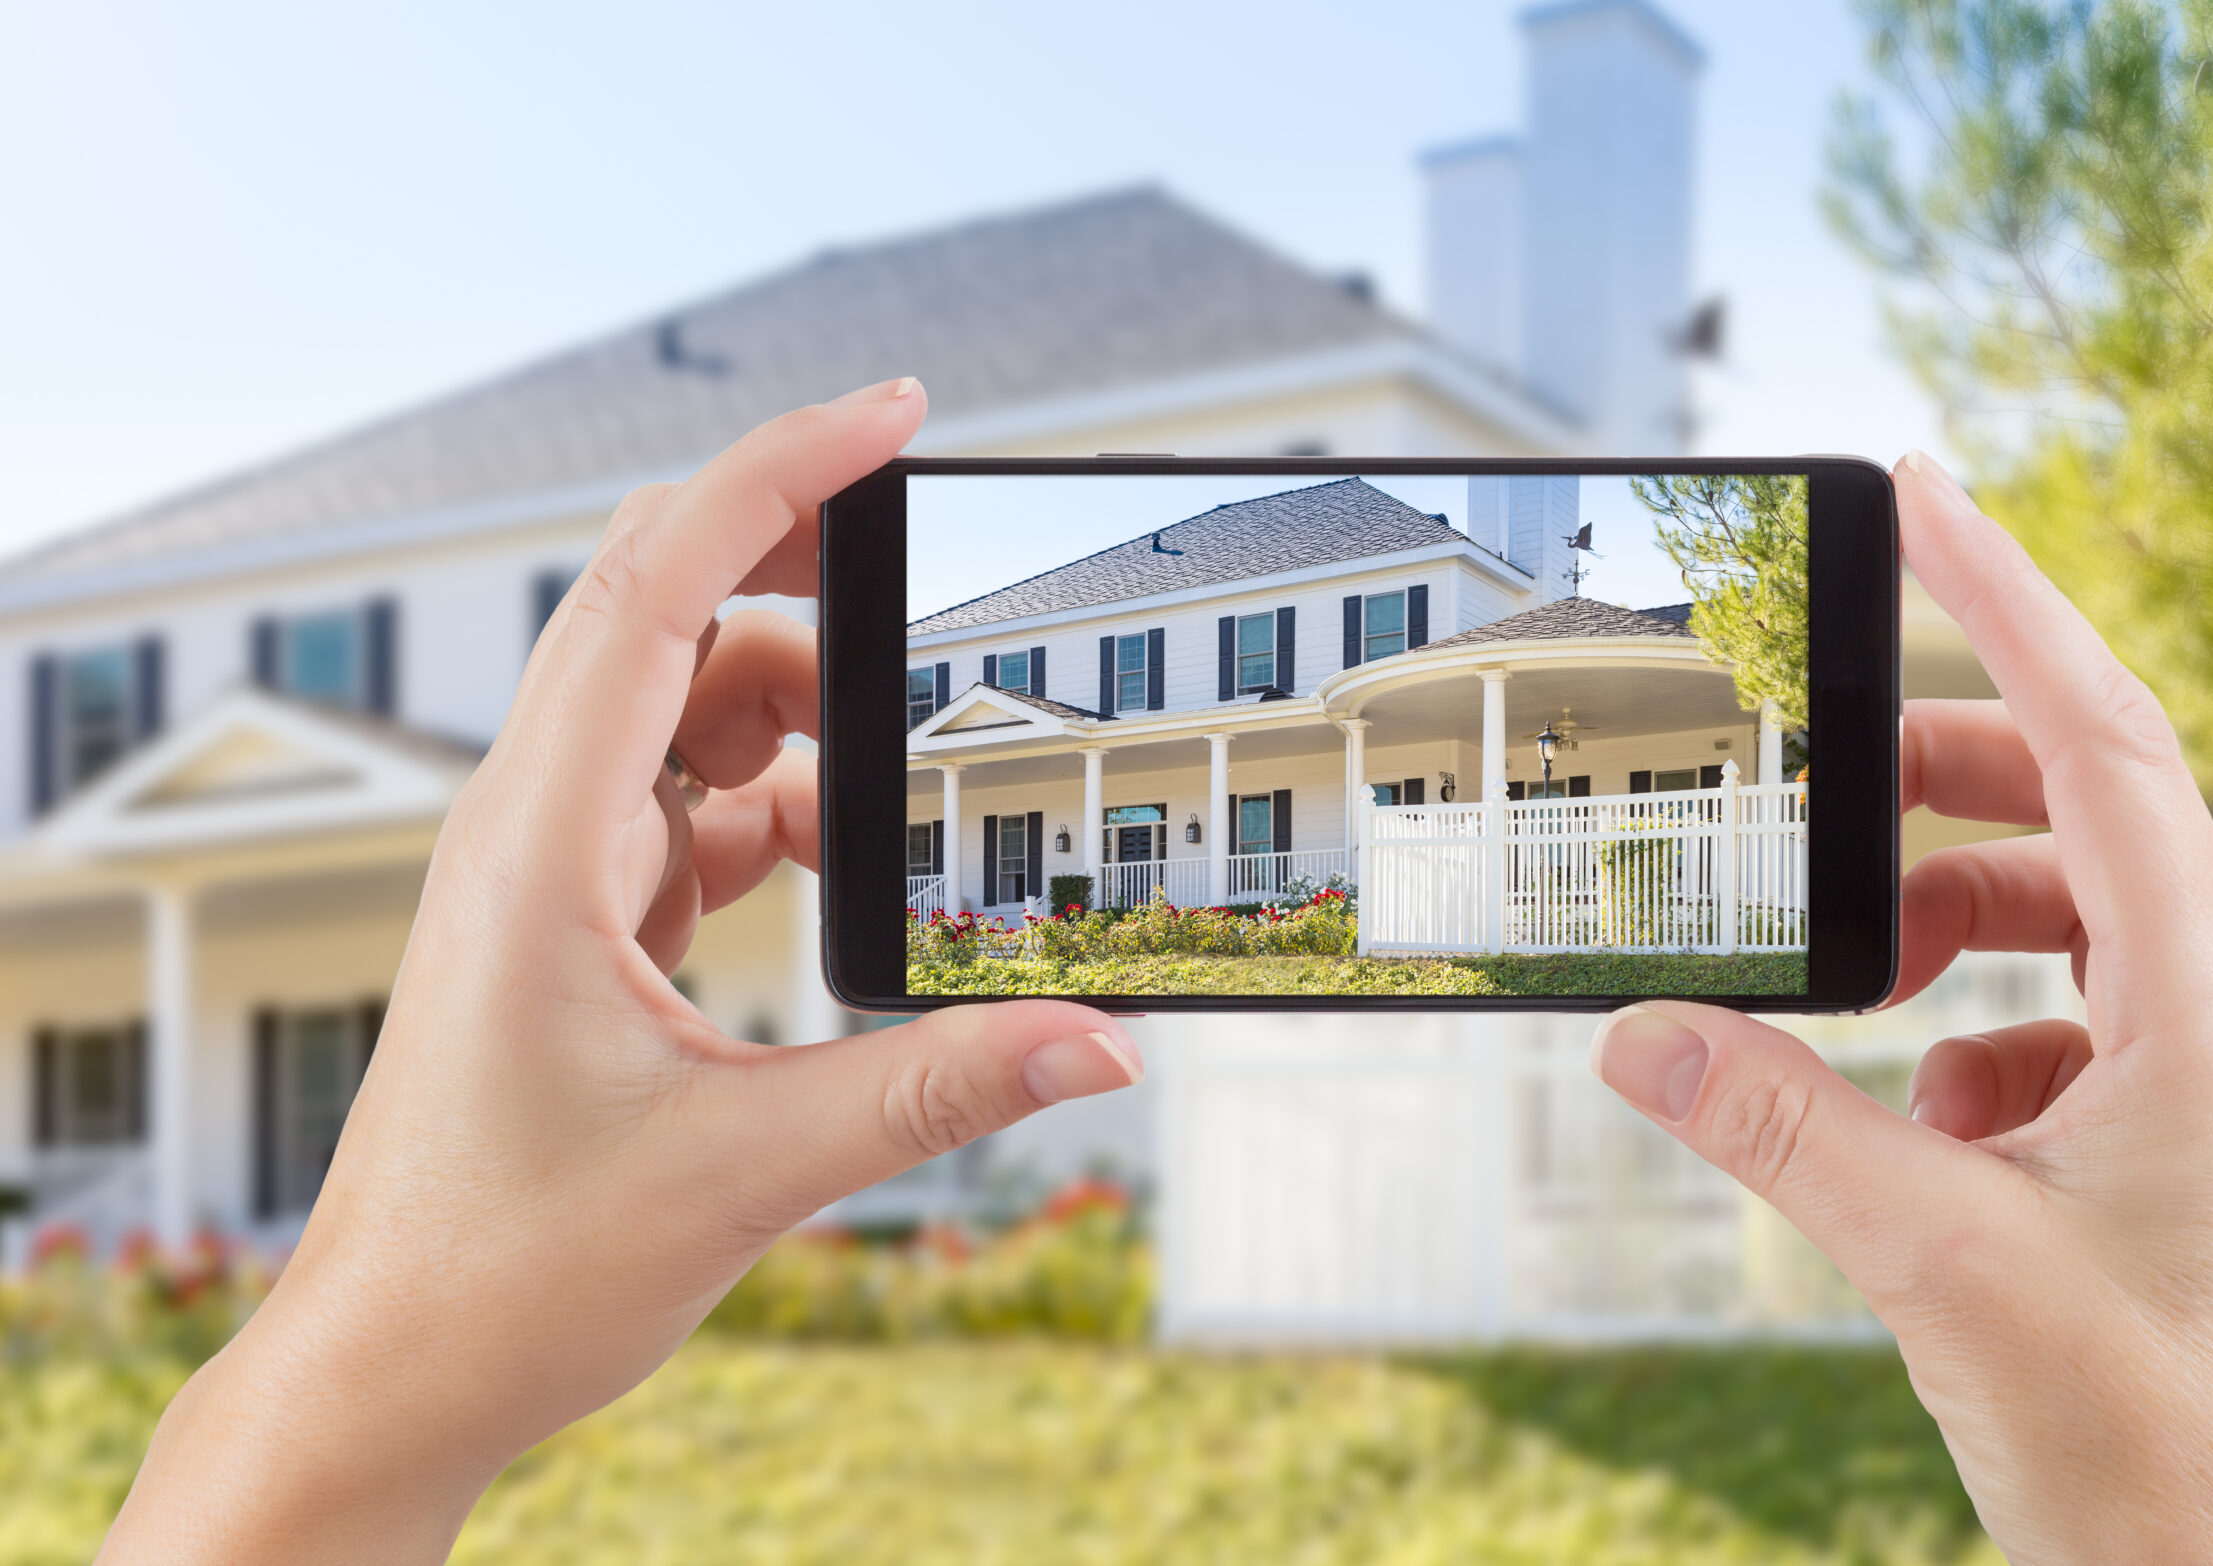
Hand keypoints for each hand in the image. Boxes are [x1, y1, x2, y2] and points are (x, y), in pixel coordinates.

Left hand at [100, 380, 1144, 1562]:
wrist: (393, 1369)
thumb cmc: (505, 1270)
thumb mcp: (747, 1169)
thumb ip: (937, 1087)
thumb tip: (1104, 1040)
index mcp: (539, 842)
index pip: (653, 590)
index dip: (775, 479)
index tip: (890, 417)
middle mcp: (532, 826)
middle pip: (672, 616)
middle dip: (810, 576)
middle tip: (940, 577)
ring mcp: (551, 868)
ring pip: (689, 713)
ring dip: (806, 725)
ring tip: (914, 791)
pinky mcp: (578, 920)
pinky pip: (691, 805)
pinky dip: (780, 808)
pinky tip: (846, 872)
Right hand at [1590, 452, 2212, 1563]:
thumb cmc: (2148, 1449)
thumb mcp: (1934, 1259)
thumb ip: (1778, 1123)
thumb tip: (1636, 1031)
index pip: (2106, 742)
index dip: (2009, 602)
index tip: (1921, 495)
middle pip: (2082, 820)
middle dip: (1943, 788)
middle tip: (1821, 784)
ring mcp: (2212, 1094)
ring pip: (2070, 928)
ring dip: (1948, 927)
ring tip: (1848, 974)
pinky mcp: (2175, 1156)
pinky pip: (2062, 1031)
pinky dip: (1970, 1037)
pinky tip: (1915, 1122)